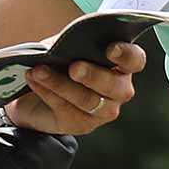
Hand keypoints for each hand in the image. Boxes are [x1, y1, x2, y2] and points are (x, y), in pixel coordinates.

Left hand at [4, 42, 145, 135]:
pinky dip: (47, 92)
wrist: (33, 94)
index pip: (135, 60)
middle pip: (115, 86)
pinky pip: (66, 109)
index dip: (126, 55)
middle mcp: (118, 90)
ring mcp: (103, 110)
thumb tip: (65, 43)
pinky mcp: (82, 124)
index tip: (110, 48)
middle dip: (93, 75)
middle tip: (73, 67)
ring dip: (61, 83)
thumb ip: (71, 43)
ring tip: (39, 70)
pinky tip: (34, 79)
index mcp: (121, 65)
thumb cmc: (57, 63)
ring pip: (88, 100)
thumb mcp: (65, 47)